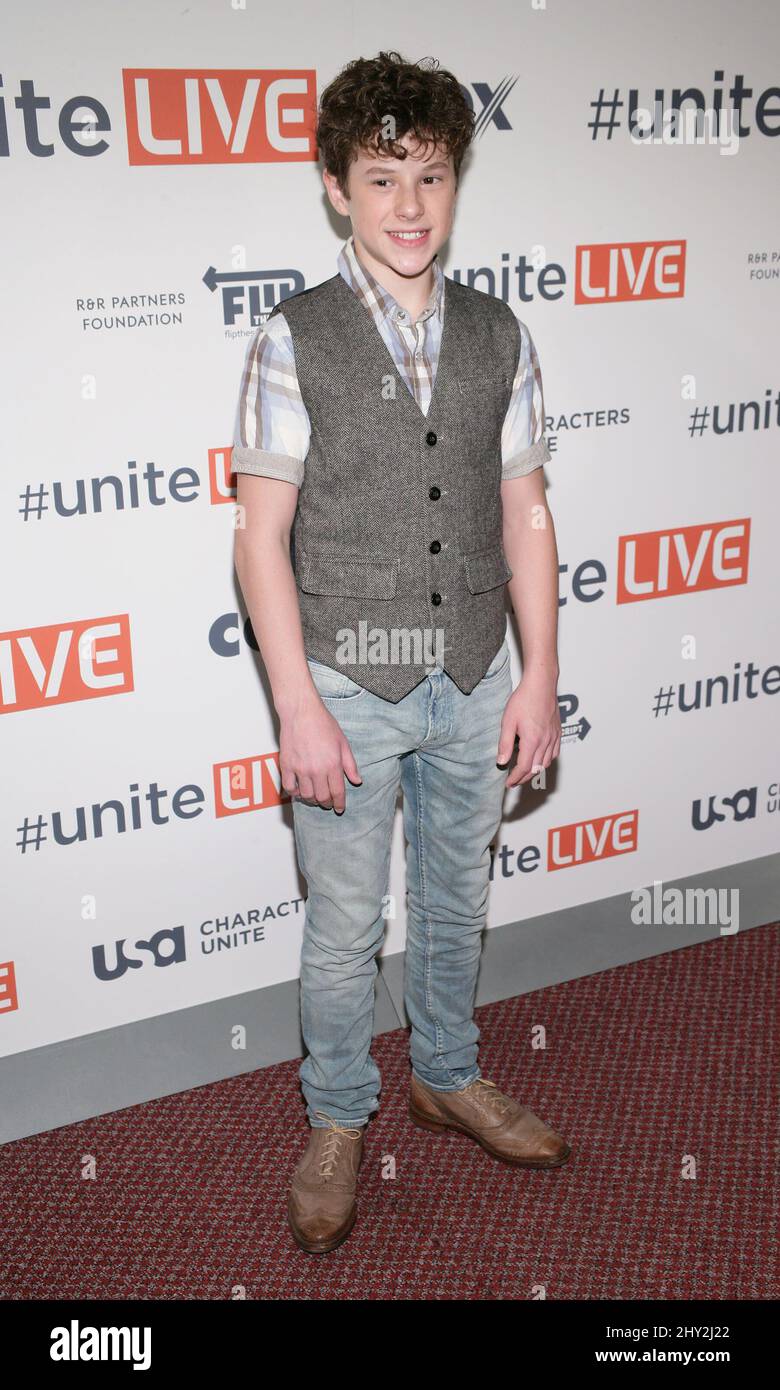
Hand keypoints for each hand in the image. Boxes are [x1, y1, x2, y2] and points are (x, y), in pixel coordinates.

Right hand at [279, 692, 361, 812]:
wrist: (301, 712)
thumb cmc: (324, 724)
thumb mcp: (343, 743)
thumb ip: (350, 765)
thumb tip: (357, 781)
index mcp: (333, 764)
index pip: (337, 792)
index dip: (339, 804)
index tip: (339, 809)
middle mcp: (316, 769)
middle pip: (322, 797)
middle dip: (326, 803)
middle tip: (327, 802)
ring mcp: (300, 769)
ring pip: (306, 795)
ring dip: (312, 800)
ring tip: (314, 797)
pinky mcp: (287, 765)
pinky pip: (289, 787)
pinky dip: (295, 793)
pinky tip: (299, 790)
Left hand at [497, 671, 560, 788]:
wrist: (541, 684)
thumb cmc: (523, 700)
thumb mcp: (508, 722)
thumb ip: (504, 743)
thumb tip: (501, 762)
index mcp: (532, 740)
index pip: (524, 767)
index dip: (515, 778)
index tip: (508, 783)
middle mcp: (545, 741)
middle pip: (535, 768)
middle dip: (524, 778)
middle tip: (514, 781)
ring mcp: (553, 737)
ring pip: (546, 763)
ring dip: (535, 771)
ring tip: (524, 772)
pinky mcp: (557, 732)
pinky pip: (554, 753)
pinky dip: (546, 761)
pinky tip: (539, 759)